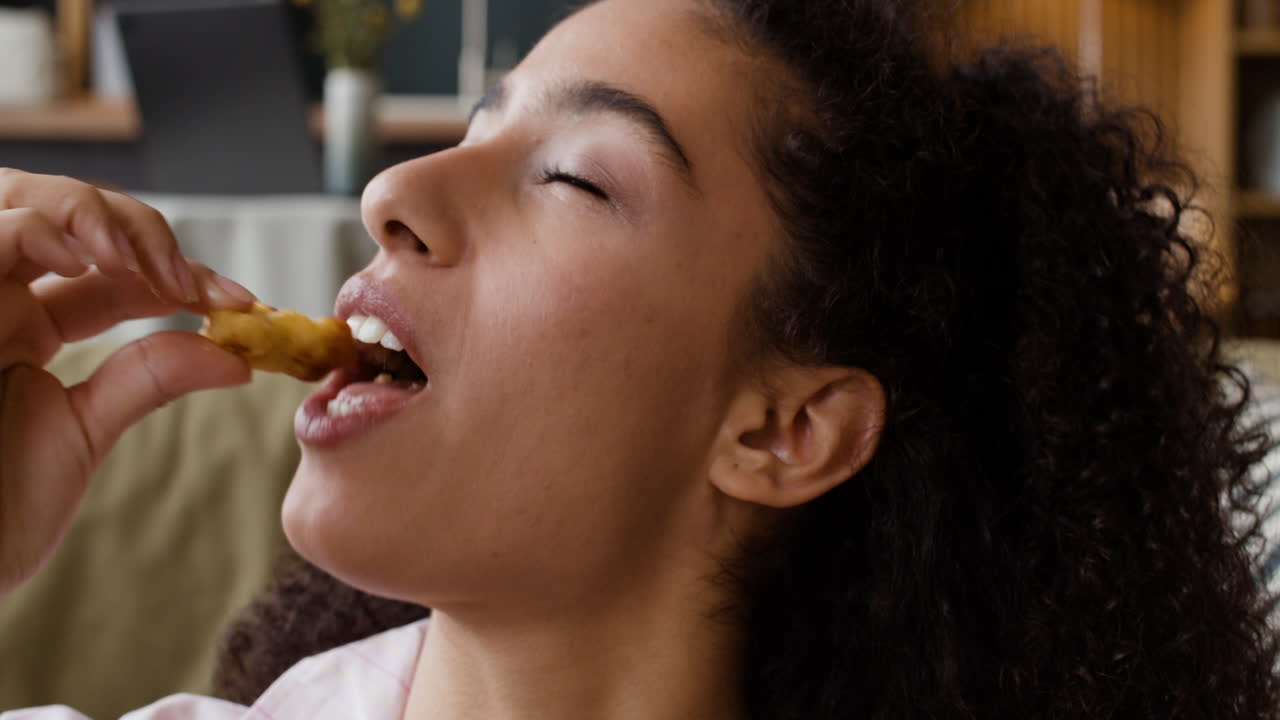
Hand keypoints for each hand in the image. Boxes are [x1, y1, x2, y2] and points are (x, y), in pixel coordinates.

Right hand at [0, 169, 256, 595]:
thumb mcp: (79, 432)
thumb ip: (147, 379)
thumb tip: (238, 354)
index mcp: (23, 328)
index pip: (113, 273)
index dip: (181, 276)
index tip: (243, 306)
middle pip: (69, 215)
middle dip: (141, 231)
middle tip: (193, 284)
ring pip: (26, 198)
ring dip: (99, 217)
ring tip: (149, 268)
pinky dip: (45, 228)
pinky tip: (92, 261)